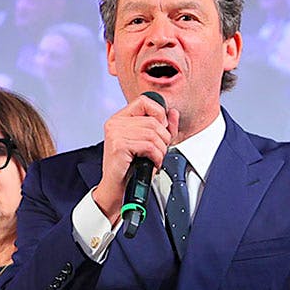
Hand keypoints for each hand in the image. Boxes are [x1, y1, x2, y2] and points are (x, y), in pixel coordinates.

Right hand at [90, 92, 177, 220]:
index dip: (158, 112)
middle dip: (163, 138)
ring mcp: (115, 133)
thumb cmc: (129, 167)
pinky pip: (149, 146)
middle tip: (160, 151)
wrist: (116, 188)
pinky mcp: (119, 146)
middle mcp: (115, 123)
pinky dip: (156, 157)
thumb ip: (163, 127)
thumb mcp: (148, 144)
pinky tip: (152, 163)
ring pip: (153, 134)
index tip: (162, 128)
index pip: (144, 101)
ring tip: (156, 159)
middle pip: (153, 121)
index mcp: (120, 118)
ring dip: (161, 150)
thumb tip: (173, 114)